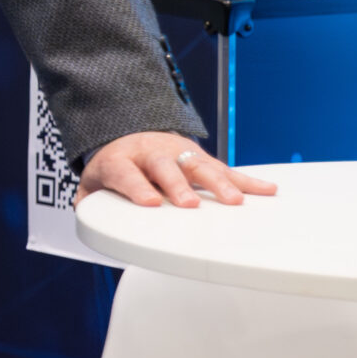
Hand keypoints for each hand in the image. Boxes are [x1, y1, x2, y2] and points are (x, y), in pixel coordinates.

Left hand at [79, 133, 277, 208]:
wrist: (130, 135)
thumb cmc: (115, 167)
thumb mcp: (94, 183)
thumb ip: (90, 202)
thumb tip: (92, 222)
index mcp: (121, 160)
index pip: (126, 173)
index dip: (138, 187)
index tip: (151, 203)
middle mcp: (151, 154)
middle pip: (165, 167)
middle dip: (178, 185)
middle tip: (189, 204)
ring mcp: (178, 154)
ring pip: (199, 166)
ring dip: (218, 183)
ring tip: (235, 201)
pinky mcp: (200, 159)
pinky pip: (225, 169)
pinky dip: (246, 180)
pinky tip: (266, 190)